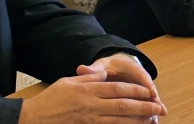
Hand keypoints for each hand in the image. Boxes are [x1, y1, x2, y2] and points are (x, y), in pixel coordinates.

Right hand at [18, 70, 164, 123]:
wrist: (33, 119)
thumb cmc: (50, 99)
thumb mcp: (69, 82)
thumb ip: (89, 79)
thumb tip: (104, 74)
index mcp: (89, 90)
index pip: (118, 89)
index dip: (136, 91)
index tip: (149, 92)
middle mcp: (92, 105)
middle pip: (123, 106)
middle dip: (144, 107)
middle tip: (159, 108)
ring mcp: (90, 120)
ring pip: (119, 120)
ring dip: (138, 120)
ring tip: (152, 120)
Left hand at [80, 54, 165, 116]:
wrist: (115, 67)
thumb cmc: (108, 67)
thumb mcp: (102, 66)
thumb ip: (94, 70)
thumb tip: (82, 69)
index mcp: (132, 68)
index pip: (141, 75)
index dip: (146, 84)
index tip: (151, 93)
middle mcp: (139, 79)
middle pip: (148, 90)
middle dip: (154, 101)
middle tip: (159, 110)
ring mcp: (140, 89)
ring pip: (149, 99)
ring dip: (153, 109)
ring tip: (156, 120)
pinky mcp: (139, 97)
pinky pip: (144, 104)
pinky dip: (147, 113)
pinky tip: (151, 123)